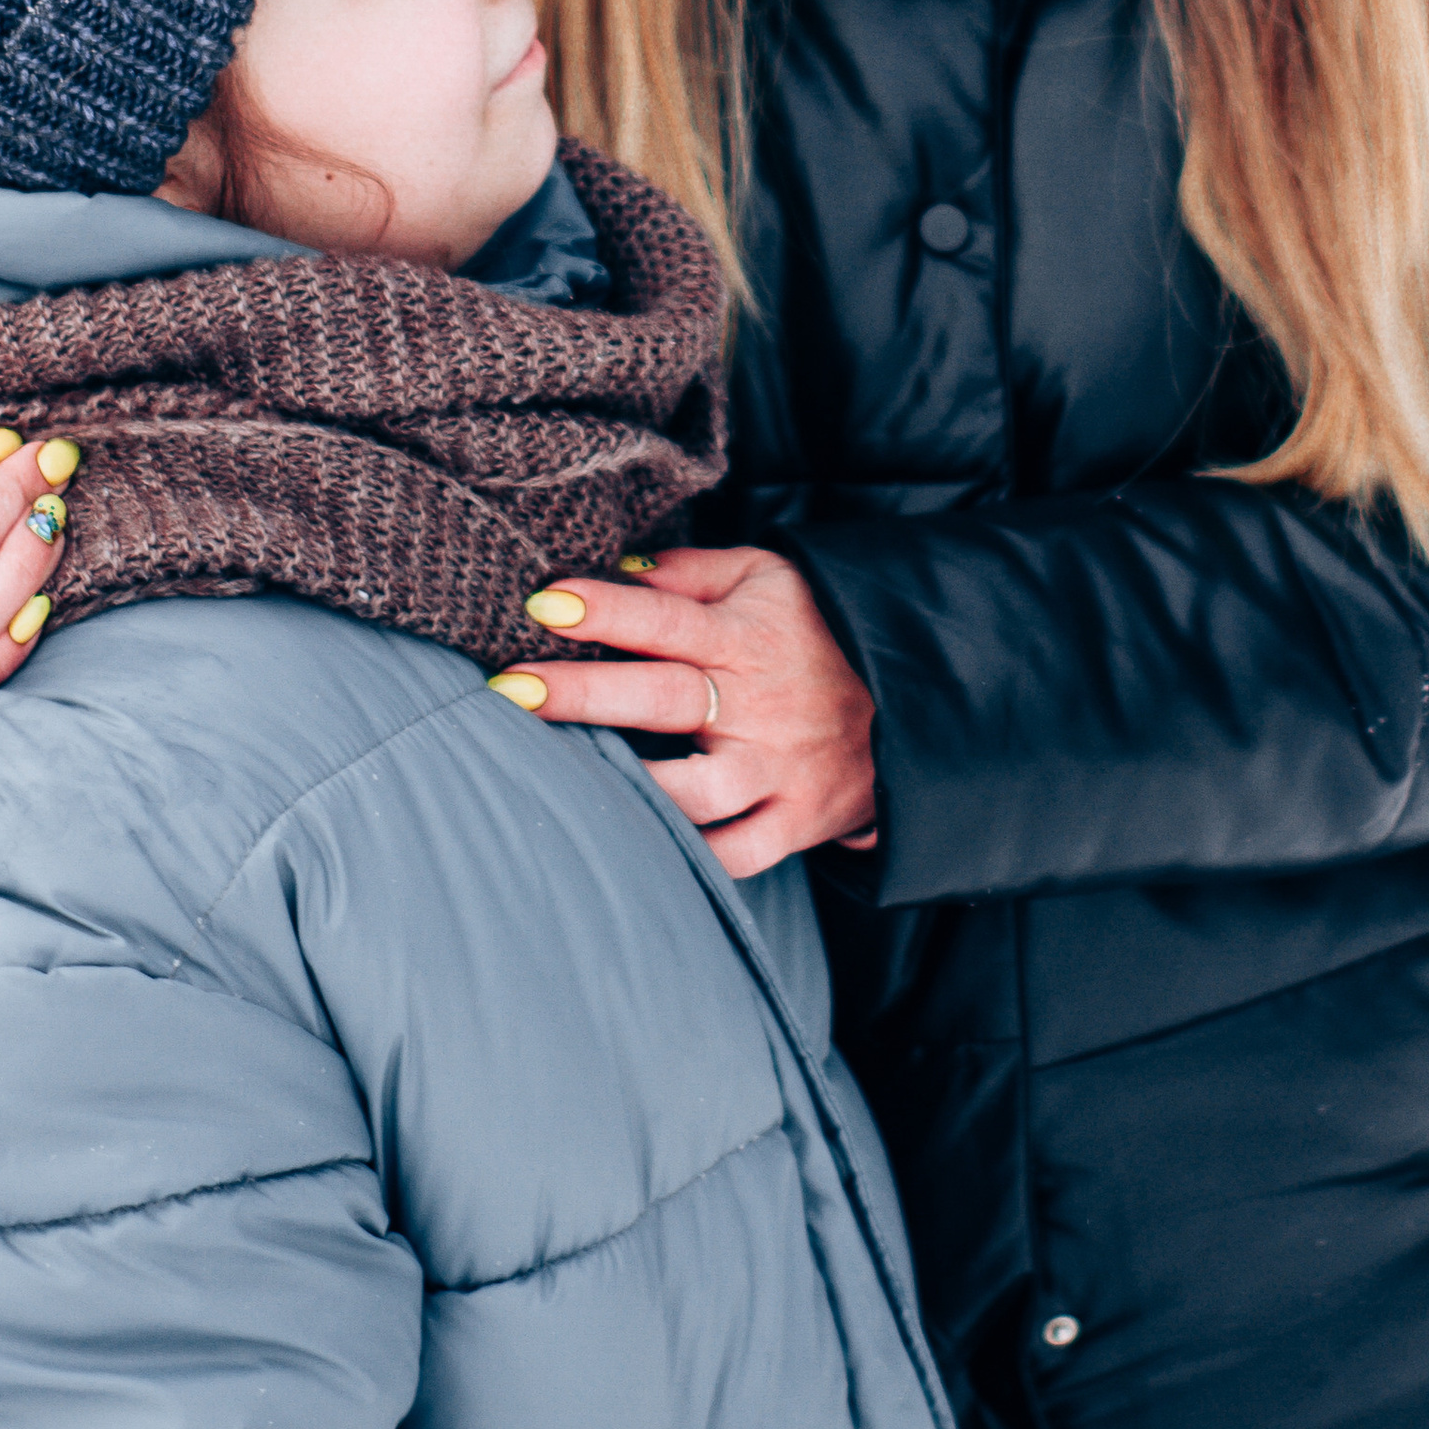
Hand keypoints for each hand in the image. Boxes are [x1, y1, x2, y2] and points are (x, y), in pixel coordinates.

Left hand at [491, 547, 875, 879]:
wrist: (918, 698)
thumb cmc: (821, 630)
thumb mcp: (766, 577)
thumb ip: (691, 572)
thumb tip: (618, 570)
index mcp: (746, 637)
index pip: (667, 618)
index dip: (607, 609)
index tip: (545, 602)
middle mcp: (758, 705)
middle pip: (662, 699)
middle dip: (582, 694)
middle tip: (510, 690)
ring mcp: (777, 769)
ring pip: (694, 792)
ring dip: (628, 785)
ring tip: (559, 780)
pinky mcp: (795, 821)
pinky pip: (736, 855)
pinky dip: (692, 858)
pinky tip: (635, 846)